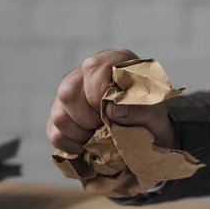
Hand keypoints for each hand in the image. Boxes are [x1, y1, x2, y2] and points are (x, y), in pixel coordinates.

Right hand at [47, 49, 176, 154]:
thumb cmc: (151, 117)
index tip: (112, 113)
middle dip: (88, 118)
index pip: (94, 68)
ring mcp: (70, 94)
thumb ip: (139, 108)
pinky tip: (87, 146)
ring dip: (80, 134)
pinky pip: (54, 132)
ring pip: (58, 114)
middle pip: (68, 91)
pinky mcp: (61, 115)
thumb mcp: (155, 113)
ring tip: (99, 137)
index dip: (99, 93)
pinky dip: (71, 145)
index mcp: (113, 63)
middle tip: (106, 127)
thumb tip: (113, 110)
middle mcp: (86, 74)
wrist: (147, 134)